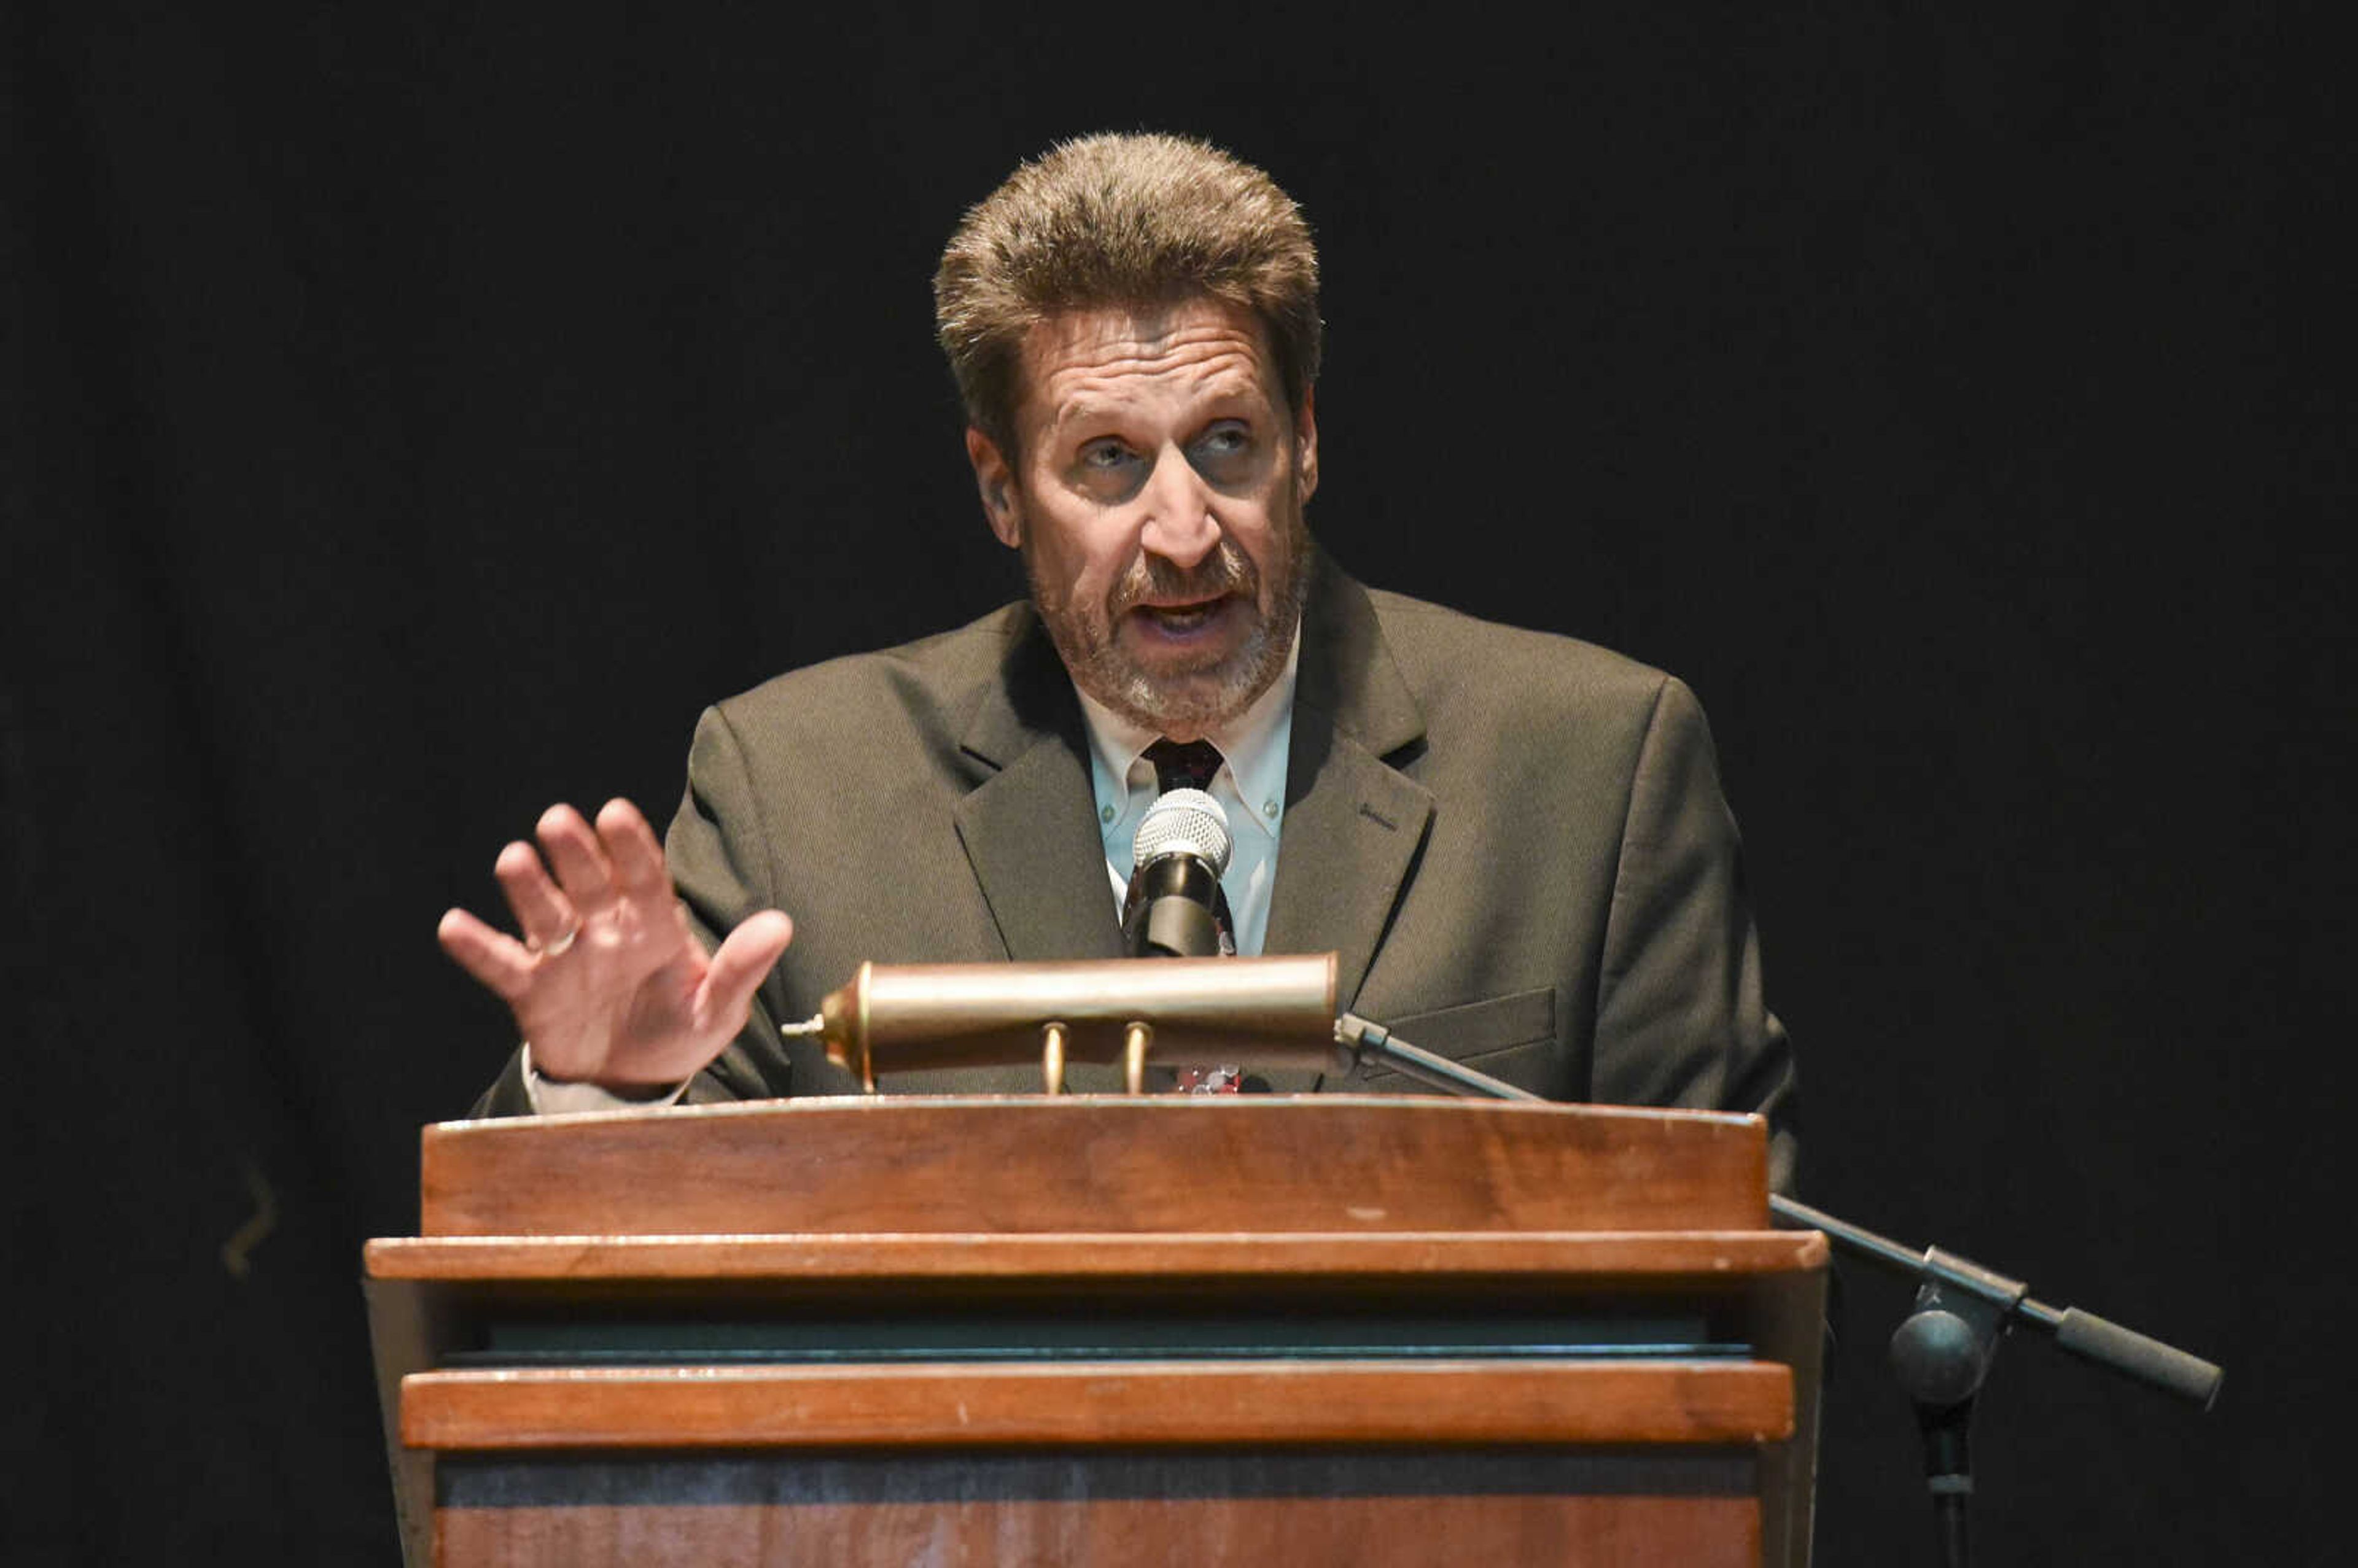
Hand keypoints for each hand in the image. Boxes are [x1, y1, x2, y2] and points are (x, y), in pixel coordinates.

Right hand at [436, 798, 793, 1087]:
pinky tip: (454, 925)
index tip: (614, 813)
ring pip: (544, 913)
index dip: (630, 846)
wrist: (635, 1083)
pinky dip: (478, 948)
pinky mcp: (533, 990)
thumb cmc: (680, 1031)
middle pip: (589, 883)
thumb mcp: (718, 1008)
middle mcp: (606, 928)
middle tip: (557, 821)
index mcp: (654, 925)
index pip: (643, 877)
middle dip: (574, 854)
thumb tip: (781, 926)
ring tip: (512, 860)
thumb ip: (741, 968)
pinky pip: (504, 964)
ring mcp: (566, 956)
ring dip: (528, 888)